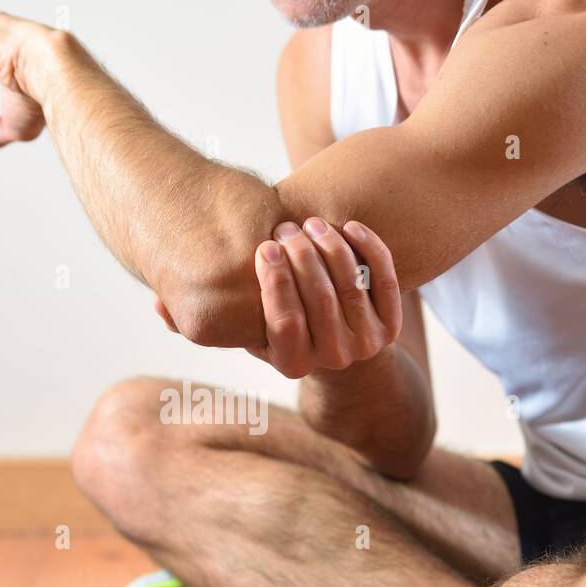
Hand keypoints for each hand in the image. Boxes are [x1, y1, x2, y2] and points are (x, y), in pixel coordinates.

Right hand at [248, 218, 401, 378]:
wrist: (334, 345)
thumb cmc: (284, 326)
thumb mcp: (254, 330)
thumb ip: (235, 313)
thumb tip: (195, 296)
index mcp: (293, 363)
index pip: (285, 320)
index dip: (276, 280)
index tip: (266, 246)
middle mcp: (333, 357)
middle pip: (320, 298)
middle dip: (301, 255)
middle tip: (286, 228)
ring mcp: (366, 342)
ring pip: (350, 285)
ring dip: (330, 246)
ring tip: (312, 223)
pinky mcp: (390, 325)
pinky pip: (384, 280)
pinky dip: (370, 249)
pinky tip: (349, 227)